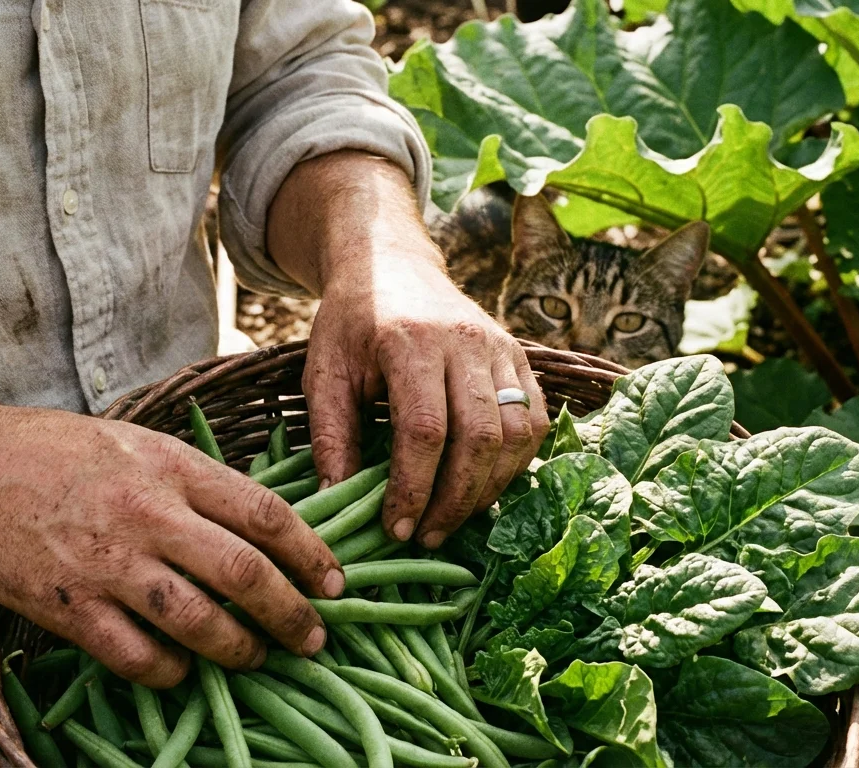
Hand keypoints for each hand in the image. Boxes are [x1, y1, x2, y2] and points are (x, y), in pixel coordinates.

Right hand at [0, 405, 342, 686]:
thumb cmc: (61, 451)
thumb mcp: (140, 442)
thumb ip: (197, 480)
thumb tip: (263, 523)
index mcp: (172, 467)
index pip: (264, 513)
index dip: (311, 554)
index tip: (335, 582)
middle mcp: (147, 513)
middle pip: (243, 573)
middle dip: (292, 613)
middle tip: (315, 637)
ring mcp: (108, 563)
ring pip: (198, 622)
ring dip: (241, 649)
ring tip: (259, 658)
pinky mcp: (70, 606)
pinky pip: (137, 656)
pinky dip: (172, 671)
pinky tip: (186, 671)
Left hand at [266, 151, 549, 548]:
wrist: (392, 265)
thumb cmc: (351, 324)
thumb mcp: (323, 372)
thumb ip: (329, 434)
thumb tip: (336, 498)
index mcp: (409, 342)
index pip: (424, 430)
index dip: (415, 488)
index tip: (397, 527)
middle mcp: (464, 341)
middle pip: (479, 437)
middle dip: (455, 499)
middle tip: (428, 536)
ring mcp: (500, 347)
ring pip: (516, 433)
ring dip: (489, 487)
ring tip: (454, 518)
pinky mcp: (520, 356)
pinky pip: (535, 420)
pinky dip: (516, 463)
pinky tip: (483, 487)